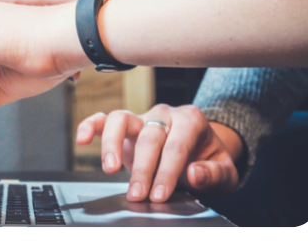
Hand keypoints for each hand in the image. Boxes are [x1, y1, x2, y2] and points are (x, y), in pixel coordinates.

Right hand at [76, 104, 241, 201]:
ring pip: (121, 119)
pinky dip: (90, 126)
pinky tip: (82, 139)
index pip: (176, 145)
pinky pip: (104, 119)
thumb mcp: (225, 172)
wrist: (201, 151)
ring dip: (112, 144)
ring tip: (110, 169)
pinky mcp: (125, 126)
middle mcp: (164, 114)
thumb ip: (213, 173)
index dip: (167, 171)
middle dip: (143, 168)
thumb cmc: (209, 161)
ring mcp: (142, 117)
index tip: (160, 194)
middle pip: (149, 136)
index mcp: (191, 120)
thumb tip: (194, 173)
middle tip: (138, 194)